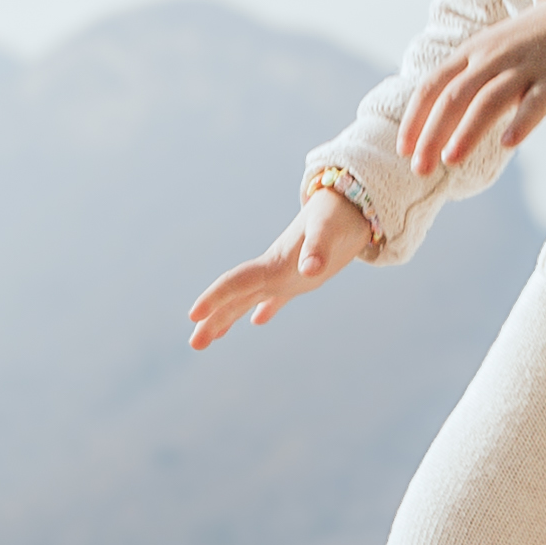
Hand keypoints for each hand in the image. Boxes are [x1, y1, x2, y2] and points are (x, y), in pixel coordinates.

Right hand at [185, 189, 385, 355]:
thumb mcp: (329, 228)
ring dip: (229, 317)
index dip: (215, 297)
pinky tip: (258, 320)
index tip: (193, 315)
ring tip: (211, 339)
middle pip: (235, 297)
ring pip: (249, 299)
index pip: (236, 282)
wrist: (351, 200)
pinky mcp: (302, 275)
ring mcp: (285, 273)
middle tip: (195, 344)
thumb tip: (309, 271)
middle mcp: (273, 269)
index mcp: (273, 262)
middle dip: (213, 319)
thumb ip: (318, 247)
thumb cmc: (338, 213)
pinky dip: (266, 309)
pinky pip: (277, 297)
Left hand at [395, 0, 545, 179]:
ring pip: (488, 101)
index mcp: (473, 52)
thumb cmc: (533, 40)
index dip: (414, 118)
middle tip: (419, 168)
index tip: (403, 148)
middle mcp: (493, 58)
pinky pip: (535, 104)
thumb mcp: (491, 49)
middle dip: (432, 134)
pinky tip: (507, 144)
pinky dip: (520, 123)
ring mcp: (525, 68)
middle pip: (453, 97)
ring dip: (467, 131)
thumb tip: (438, 117)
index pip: (432, 85)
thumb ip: (467, 77)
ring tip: (451, 160)